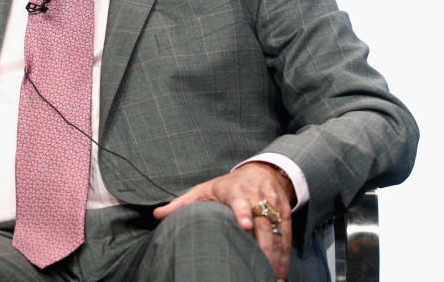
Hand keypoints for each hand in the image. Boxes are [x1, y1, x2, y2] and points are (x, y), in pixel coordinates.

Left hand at [152, 162, 293, 280]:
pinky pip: (286, 237)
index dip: (242, 213)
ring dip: (275, 258)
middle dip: (262, 247)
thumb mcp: (204, 190)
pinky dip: (285, 258)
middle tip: (257, 268)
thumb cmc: (228, 185)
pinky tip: (279, 276)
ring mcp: (274, 205)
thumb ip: (182, 204)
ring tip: (269, 278)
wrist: (262, 172)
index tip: (244, 226)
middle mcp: (257, 196)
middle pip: (262, 223)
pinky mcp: (285, 213)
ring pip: (277, 233)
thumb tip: (157, 215)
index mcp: (235, 190)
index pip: (239, 202)